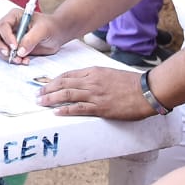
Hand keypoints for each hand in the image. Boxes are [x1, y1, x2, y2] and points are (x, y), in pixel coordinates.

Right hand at [0, 7, 70, 61]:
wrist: (56, 34)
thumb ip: (31, 38)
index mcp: (13, 16)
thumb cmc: (50, 26)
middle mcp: (7, 26)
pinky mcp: (12, 49)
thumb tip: (20, 51)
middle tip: (9, 54)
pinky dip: (13, 60)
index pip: (2, 25)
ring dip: (7, 56)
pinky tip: (24, 61)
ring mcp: (8, 38)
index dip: (6, 37)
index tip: (15, 46)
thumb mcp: (43, 29)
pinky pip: (6, 56)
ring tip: (21, 60)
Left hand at [37, 65, 154, 118]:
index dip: (54, 80)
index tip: (45, 84)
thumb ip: (97, 77)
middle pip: (63, 83)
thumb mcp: (111, 74)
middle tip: (37, 94)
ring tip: (41, 103)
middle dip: (48, 89)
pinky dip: (65, 110)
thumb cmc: (132, 83)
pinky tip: (56, 112)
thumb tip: (85, 82)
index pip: (68, 74)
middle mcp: (91, 81)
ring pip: (67, 95)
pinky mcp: (100, 107)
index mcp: (94, 72)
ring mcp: (95, 94)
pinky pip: (78, 108)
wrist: (147, 91)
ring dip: (51, 99)